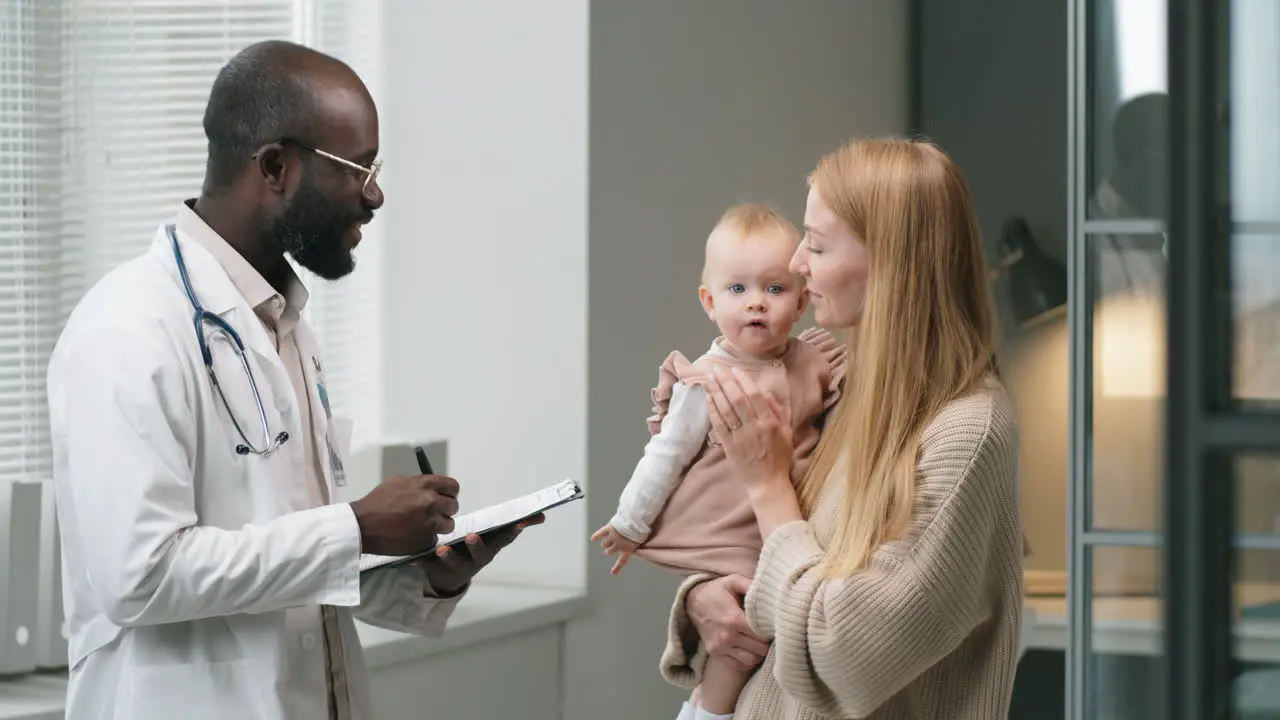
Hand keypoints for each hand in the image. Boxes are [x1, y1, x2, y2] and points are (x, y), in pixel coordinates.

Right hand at [349, 474, 459, 555]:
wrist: (363, 525)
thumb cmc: (377, 502)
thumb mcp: (398, 482)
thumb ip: (419, 485)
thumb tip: (432, 489)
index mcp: (425, 485)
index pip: (453, 486)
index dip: (450, 493)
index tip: (445, 497)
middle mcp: (431, 502)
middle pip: (454, 506)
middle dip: (445, 509)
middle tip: (434, 513)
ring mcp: (430, 522)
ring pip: (448, 524)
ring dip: (439, 525)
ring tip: (425, 526)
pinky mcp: (426, 540)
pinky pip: (435, 538)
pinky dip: (427, 537)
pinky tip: (414, 535)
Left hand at [420, 514, 545, 595]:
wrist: (450, 574)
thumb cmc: (473, 546)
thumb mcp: (491, 535)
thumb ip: (510, 523)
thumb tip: (541, 514)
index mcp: (492, 544)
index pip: (506, 536)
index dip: (514, 529)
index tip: (521, 521)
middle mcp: (479, 557)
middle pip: (483, 553)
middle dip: (478, 546)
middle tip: (472, 536)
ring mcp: (462, 565)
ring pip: (458, 562)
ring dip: (451, 556)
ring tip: (444, 549)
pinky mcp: (444, 569)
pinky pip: (436, 565)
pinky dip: (431, 560)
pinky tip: (426, 555)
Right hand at [590, 524, 640, 574]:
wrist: (636, 520)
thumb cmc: (641, 529)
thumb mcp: (641, 540)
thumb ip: (635, 544)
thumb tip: (636, 545)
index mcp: (628, 549)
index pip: (621, 561)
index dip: (617, 568)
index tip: (612, 573)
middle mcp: (618, 545)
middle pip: (609, 551)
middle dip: (609, 550)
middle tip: (610, 549)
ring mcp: (613, 537)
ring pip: (604, 544)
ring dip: (605, 543)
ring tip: (606, 542)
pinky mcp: (609, 528)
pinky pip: (600, 533)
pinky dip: (596, 536)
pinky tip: (593, 539)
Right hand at [687, 574, 769, 671]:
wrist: (692, 601)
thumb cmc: (717, 590)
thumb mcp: (733, 581)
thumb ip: (752, 585)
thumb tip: (770, 592)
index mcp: (734, 620)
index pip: (763, 636)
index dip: (771, 631)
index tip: (772, 626)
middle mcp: (727, 637)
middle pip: (760, 650)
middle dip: (766, 642)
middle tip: (768, 634)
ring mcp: (720, 648)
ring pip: (751, 660)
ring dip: (758, 653)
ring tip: (758, 642)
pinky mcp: (715, 654)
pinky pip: (739, 665)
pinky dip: (746, 660)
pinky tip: (748, 648)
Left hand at [705, 367, 794, 491]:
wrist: (768, 484)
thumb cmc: (780, 458)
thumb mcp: (787, 433)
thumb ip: (779, 412)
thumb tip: (768, 393)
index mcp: (770, 422)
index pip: (754, 396)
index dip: (743, 381)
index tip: (734, 369)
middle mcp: (754, 427)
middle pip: (737, 399)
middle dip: (725, 382)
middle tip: (716, 369)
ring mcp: (740, 437)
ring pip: (726, 410)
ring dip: (716, 393)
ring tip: (708, 379)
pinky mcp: (729, 446)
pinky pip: (719, 425)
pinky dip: (713, 411)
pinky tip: (708, 399)